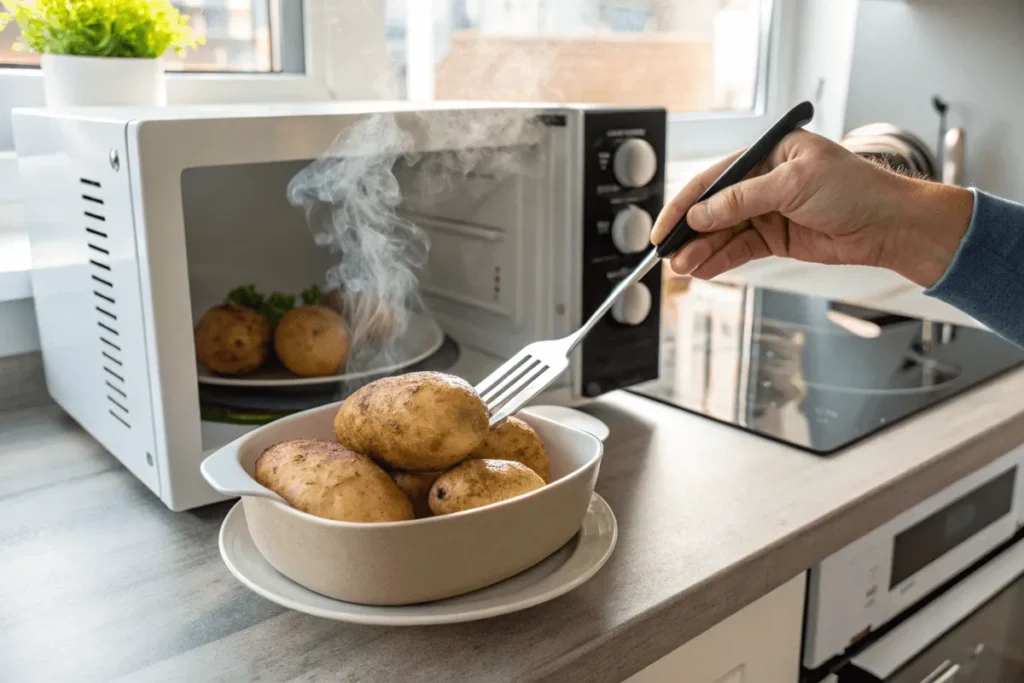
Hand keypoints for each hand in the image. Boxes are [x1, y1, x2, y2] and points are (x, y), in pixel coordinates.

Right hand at [650, 130, 974, 287]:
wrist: (889, 224)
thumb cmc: (855, 189)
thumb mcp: (793, 184)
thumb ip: (743, 199)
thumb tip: (702, 214)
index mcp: (766, 155)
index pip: (715, 178)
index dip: (686, 203)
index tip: (666, 227)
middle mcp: (763, 182)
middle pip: (714, 208)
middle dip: (690, 232)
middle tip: (670, 253)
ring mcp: (768, 211)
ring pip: (724, 233)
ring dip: (702, 250)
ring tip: (684, 267)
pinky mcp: (776, 238)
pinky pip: (740, 249)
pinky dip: (721, 260)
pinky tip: (704, 269)